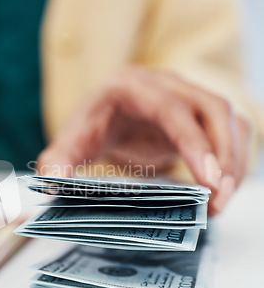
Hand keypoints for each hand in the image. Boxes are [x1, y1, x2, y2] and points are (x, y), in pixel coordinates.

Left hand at [37, 67, 251, 214]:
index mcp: (130, 86)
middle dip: (223, 155)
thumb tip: (51, 182)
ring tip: (220, 203)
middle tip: (218, 200)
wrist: (104, 117)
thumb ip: (56, 161)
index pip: (170, 108)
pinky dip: (234, 159)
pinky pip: (231, 130)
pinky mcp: (200, 114)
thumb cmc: (89, 128)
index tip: (208, 179)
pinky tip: (222, 189)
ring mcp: (186, 95)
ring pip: (229, 119)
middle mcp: (165, 83)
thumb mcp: (70, 144)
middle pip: (212, 109)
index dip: (193, 142)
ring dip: (233, 161)